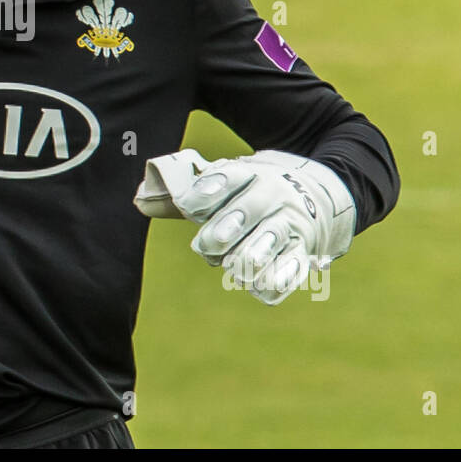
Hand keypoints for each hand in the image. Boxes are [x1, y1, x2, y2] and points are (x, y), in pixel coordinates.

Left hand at [134, 149, 355, 304]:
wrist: (320, 192)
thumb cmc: (253, 193)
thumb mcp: (226, 184)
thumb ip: (185, 197)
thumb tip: (141, 202)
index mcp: (248, 174)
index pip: (228, 177)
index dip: (207, 191)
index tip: (187, 206)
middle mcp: (272, 195)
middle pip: (249, 211)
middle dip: (225, 229)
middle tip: (205, 246)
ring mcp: (291, 223)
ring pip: (272, 240)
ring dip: (250, 256)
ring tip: (235, 268)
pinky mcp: (305, 251)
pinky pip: (292, 269)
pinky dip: (275, 280)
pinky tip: (259, 287)